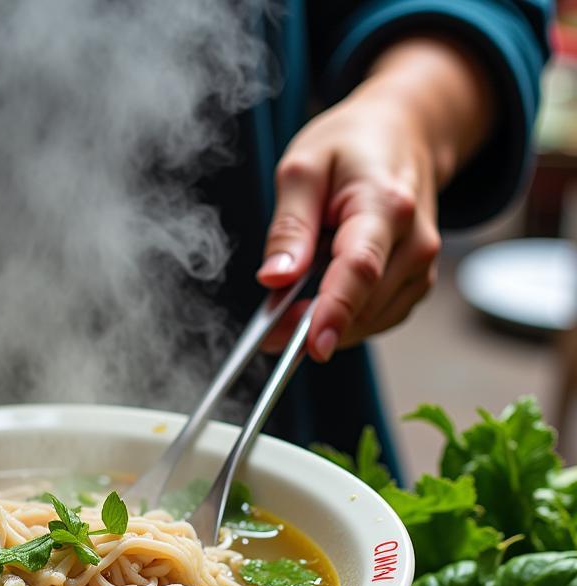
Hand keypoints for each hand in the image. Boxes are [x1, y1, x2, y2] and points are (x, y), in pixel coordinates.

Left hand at [257, 37, 491, 361]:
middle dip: (311, 324)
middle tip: (268, 322)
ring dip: (327, 323)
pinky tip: (322, 296)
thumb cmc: (352, 146)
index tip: (311, 346)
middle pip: (363, 305)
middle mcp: (415, 241)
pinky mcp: (416, 283)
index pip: (360, 270)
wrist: (405, 135)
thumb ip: (289, 226)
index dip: (334, 312)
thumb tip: (274, 278)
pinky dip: (344, 318)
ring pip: (369, 320)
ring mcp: (421, 266)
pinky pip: (376, 318)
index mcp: (386, 206)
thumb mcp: (303, 169)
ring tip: (295, 296)